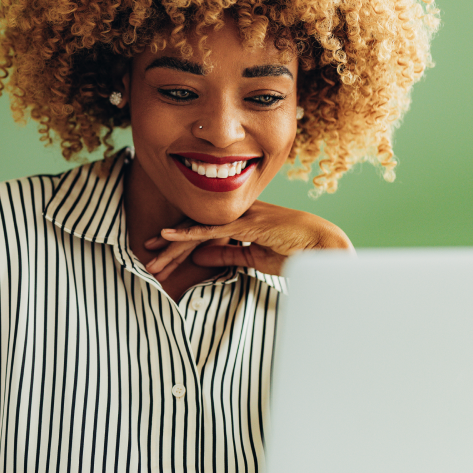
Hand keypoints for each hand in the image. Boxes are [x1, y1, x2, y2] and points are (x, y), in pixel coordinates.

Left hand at [143, 201, 352, 277]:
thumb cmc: (295, 252)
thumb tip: (199, 259)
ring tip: (153, 259)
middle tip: (148, 255)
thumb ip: (227, 256)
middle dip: (170, 243)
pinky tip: (169, 235)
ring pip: (199, 229)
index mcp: (241, 220)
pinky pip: (213, 229)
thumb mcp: (253, 258)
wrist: (324, 249)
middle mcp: (238, 213)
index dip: (180, 240)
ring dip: (174, 245)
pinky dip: (189, 232)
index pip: (203, 229)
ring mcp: (243, 216)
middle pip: (196, 226)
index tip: (160, 250)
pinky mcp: (249, 224)